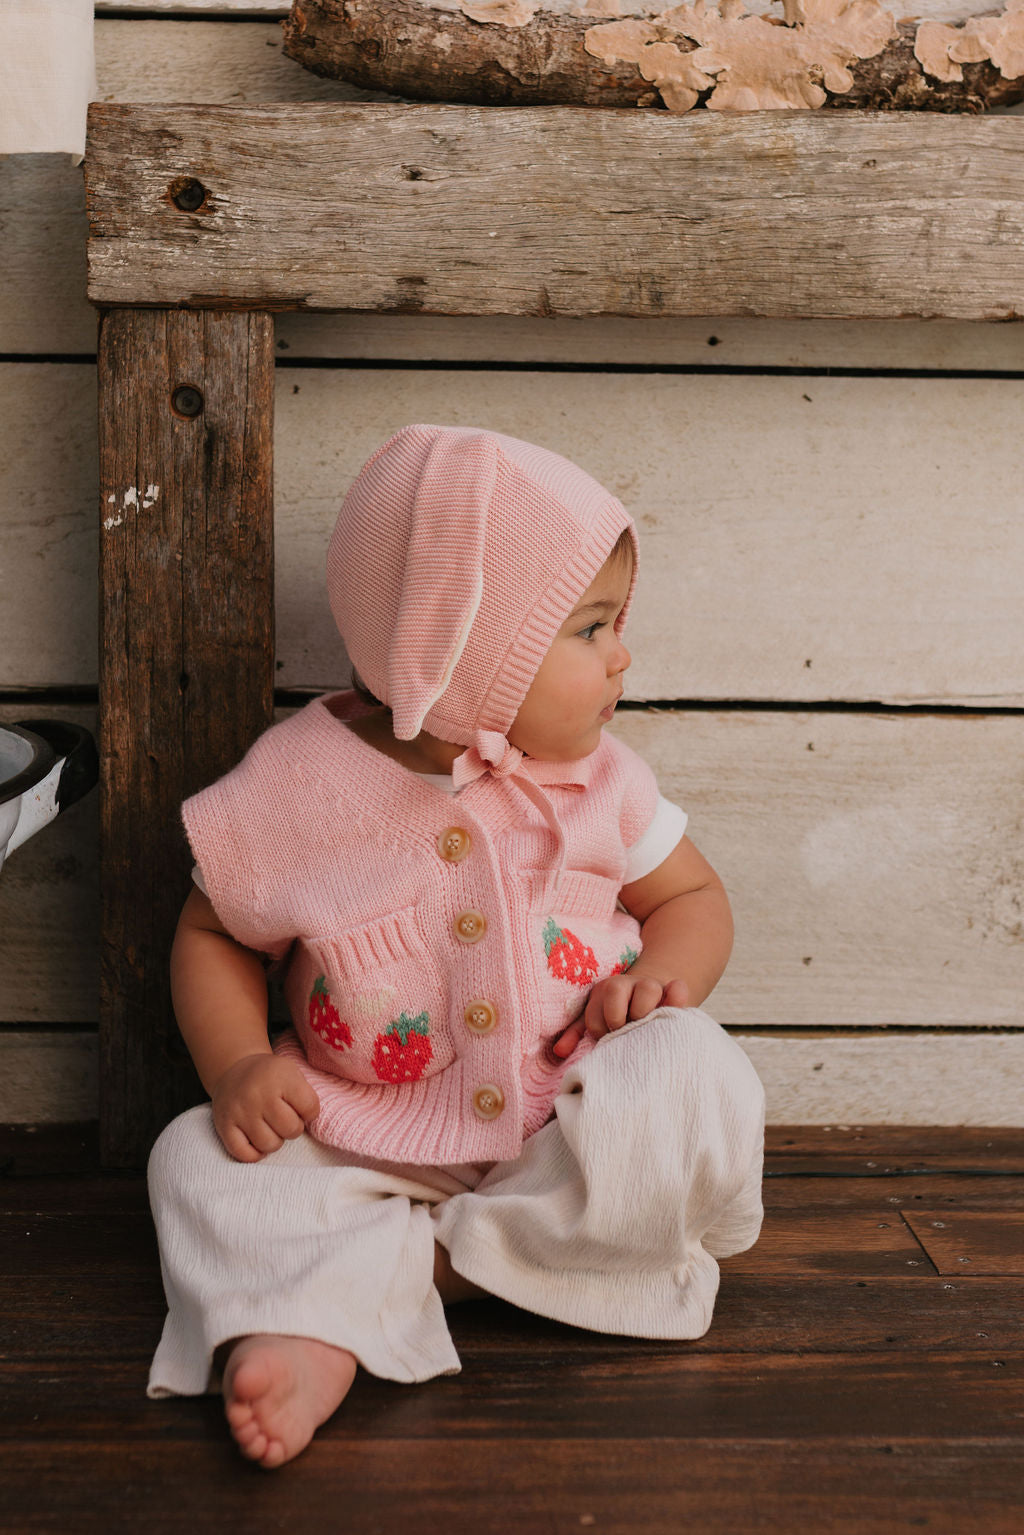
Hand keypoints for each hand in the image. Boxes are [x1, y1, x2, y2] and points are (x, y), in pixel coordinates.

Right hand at [211, 1053, 320, 1161]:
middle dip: (293, 1127)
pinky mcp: (224, 1126)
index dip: (310, 1112)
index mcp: (280, 1077)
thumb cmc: (269, 1076)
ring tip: (270, 1127)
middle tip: (284, 1118)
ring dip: (275, 1141)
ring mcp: (240, 1112)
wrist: (233, 1069)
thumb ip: (305, 1096)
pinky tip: (256, 1140)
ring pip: (269, 1145)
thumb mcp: (292, 1072)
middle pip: (291, 1129)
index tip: (300, 1106)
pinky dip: (255, 1154)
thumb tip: (309, 1124)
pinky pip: (244, 1155)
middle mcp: (258, 1095)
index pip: (310, 1107)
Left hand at [552, 972, 689, 1058]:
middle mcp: (627, 984)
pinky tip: (672, 1012)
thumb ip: (578, 1033)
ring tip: (645, 1027)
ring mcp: (652, 985)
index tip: (609, 1037)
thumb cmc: (620, 1013)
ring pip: (647, 988)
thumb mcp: (598, 1019)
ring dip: (644, 1010)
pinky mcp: (675, 990)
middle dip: (616, 1017)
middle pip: (614, 990)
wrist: (654, 991)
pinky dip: (676, 999)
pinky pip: (678, 989)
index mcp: (605, 992)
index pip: (594, 1016)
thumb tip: (560, 1051)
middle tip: (625, 1031)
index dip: (600, 1031)